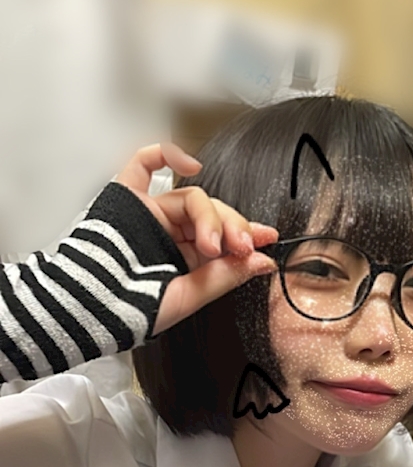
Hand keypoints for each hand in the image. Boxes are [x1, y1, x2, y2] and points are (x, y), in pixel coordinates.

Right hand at [115, 143, 277, 334]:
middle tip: (242, 246)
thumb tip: (263, 261)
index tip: (267, 239)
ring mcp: (149, 213)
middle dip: (232, 228)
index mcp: (185, 259)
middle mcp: (169, 234)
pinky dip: (168, 154)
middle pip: (211, 215)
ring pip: (190, 197)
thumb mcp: (188, 297)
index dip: (246, 235)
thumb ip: (224, 277)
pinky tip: (191, 164)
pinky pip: (145, 163)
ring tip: (212, 242)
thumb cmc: (129, 311)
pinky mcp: (126, 196)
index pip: (222, 239)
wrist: (90, 308)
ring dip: (209, 215)